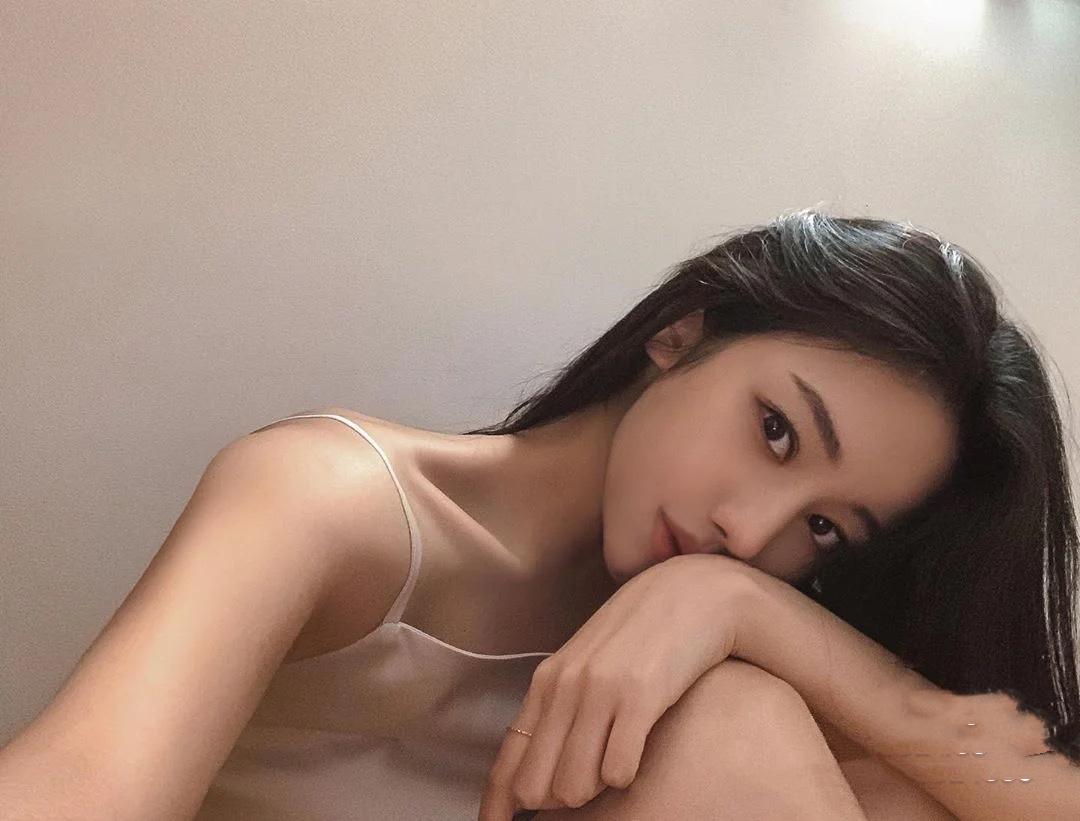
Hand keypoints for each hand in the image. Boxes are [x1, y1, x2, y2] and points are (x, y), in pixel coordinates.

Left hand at [477, 552, 754, 819]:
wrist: (693, 593)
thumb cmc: (641, 635)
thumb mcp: (589, 666)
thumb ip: (563, 711)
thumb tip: (543, 775)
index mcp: (546, 683)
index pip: (507, 761)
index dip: (498, 805)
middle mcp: (565, 687)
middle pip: (535, 785)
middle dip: (553, 804)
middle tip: (582, 798)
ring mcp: (599, 691)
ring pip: (572, 786)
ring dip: (592, 793)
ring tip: (613, 770)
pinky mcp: (639, 696)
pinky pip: (617, 770)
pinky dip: (624, 778)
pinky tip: (635, 758)